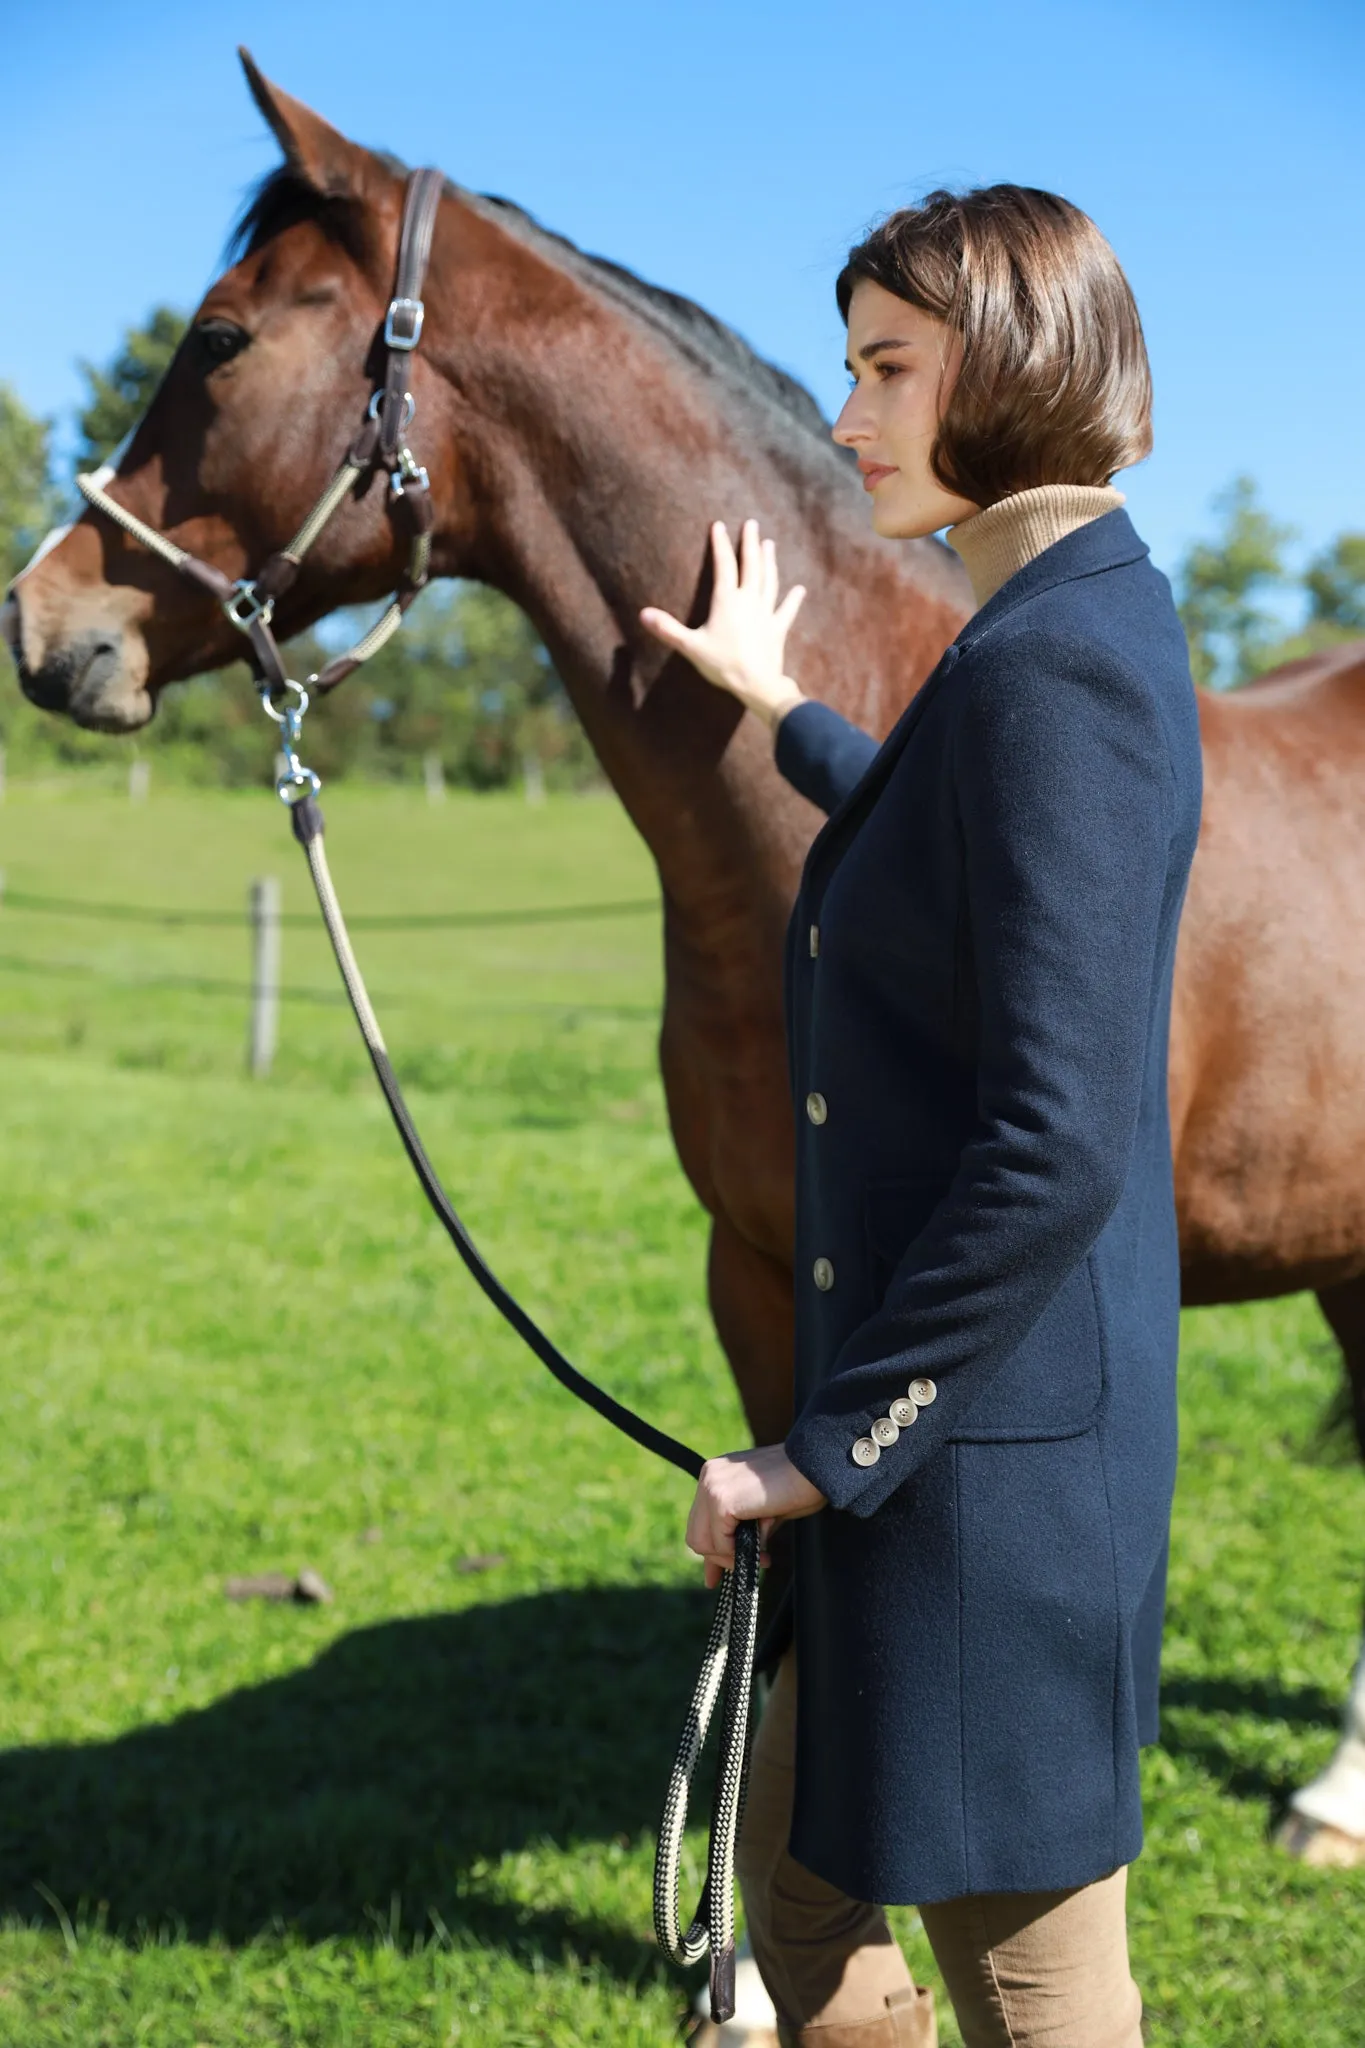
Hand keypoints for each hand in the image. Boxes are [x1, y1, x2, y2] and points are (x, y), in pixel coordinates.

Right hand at [640, 519, 808, 729]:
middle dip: (750, 543)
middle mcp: (749, 601)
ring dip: (769, 562)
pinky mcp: (777, 629)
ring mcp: (766, 613)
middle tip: (752, 524)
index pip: (723, 566)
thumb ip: (668, 629)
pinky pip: (786, 610)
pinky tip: (799, 589)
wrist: (756, 684)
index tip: (718, 526)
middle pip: (751, 566)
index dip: (720, 545)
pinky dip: (793, 599)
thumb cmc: (722, 664)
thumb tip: (643, 614)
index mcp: (727, 601)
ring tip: (770, 545)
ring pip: (769, 581)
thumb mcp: (691, 647)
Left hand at [686, 1443, 826, 1588]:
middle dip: (721, 1557)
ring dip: (730, 1557)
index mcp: (717, 1474)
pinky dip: (737, 1552)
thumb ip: (741, 1533)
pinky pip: (719, 1542)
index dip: (712, 1550)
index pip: (701, 1521)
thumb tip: (728, 1562)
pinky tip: (763, 1550)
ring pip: (702, 1542)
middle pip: (696, 1534)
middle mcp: (709, 1476)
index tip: (716, 1578)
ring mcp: (712, 1486)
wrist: (816, 1468)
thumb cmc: (799, 1486)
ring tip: (763, 1557)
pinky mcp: (721, 1500)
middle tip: (755, 1562)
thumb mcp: (762, 1514)